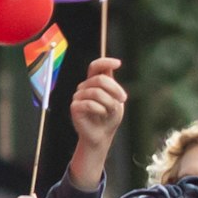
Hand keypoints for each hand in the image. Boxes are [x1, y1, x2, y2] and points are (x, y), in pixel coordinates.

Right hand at [66, 56, 126, 185]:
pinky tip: (102, 114)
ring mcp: (78, 96)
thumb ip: (112, 87)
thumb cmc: (109, 118)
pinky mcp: (75, 107)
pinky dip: (100, 110)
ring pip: (96, 92)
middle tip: (122, 99)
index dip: (105, 62)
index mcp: (95, 83)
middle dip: (115, 89)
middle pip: (100, 80)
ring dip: (109, 103)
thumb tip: (109, 72)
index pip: (96, 66)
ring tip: (111, 111)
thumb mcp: (116, 101)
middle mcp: (85, 87)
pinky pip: (89, 104)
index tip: (118, 63)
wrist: (102, 135)